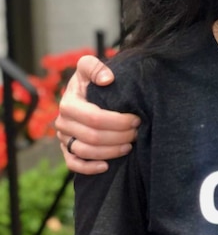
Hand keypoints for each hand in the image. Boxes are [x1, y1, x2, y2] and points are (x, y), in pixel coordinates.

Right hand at [55, 55, 139, 173]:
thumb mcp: (89, 67)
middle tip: (137, 132)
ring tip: (130, 145)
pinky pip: (73, 164)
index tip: (136, 118)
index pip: (95, 118)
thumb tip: (107, 79)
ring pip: (86, 151)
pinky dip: (89, 167)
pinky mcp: (67, 149)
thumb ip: (95, 67)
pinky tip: (106, 166)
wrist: (85, 91)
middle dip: (120, 136)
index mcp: (69, 104)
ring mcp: (64, 138)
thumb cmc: (91, 80)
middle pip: (93, 136)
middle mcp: (63, 122)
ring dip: (111, 151)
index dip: (118, 121)